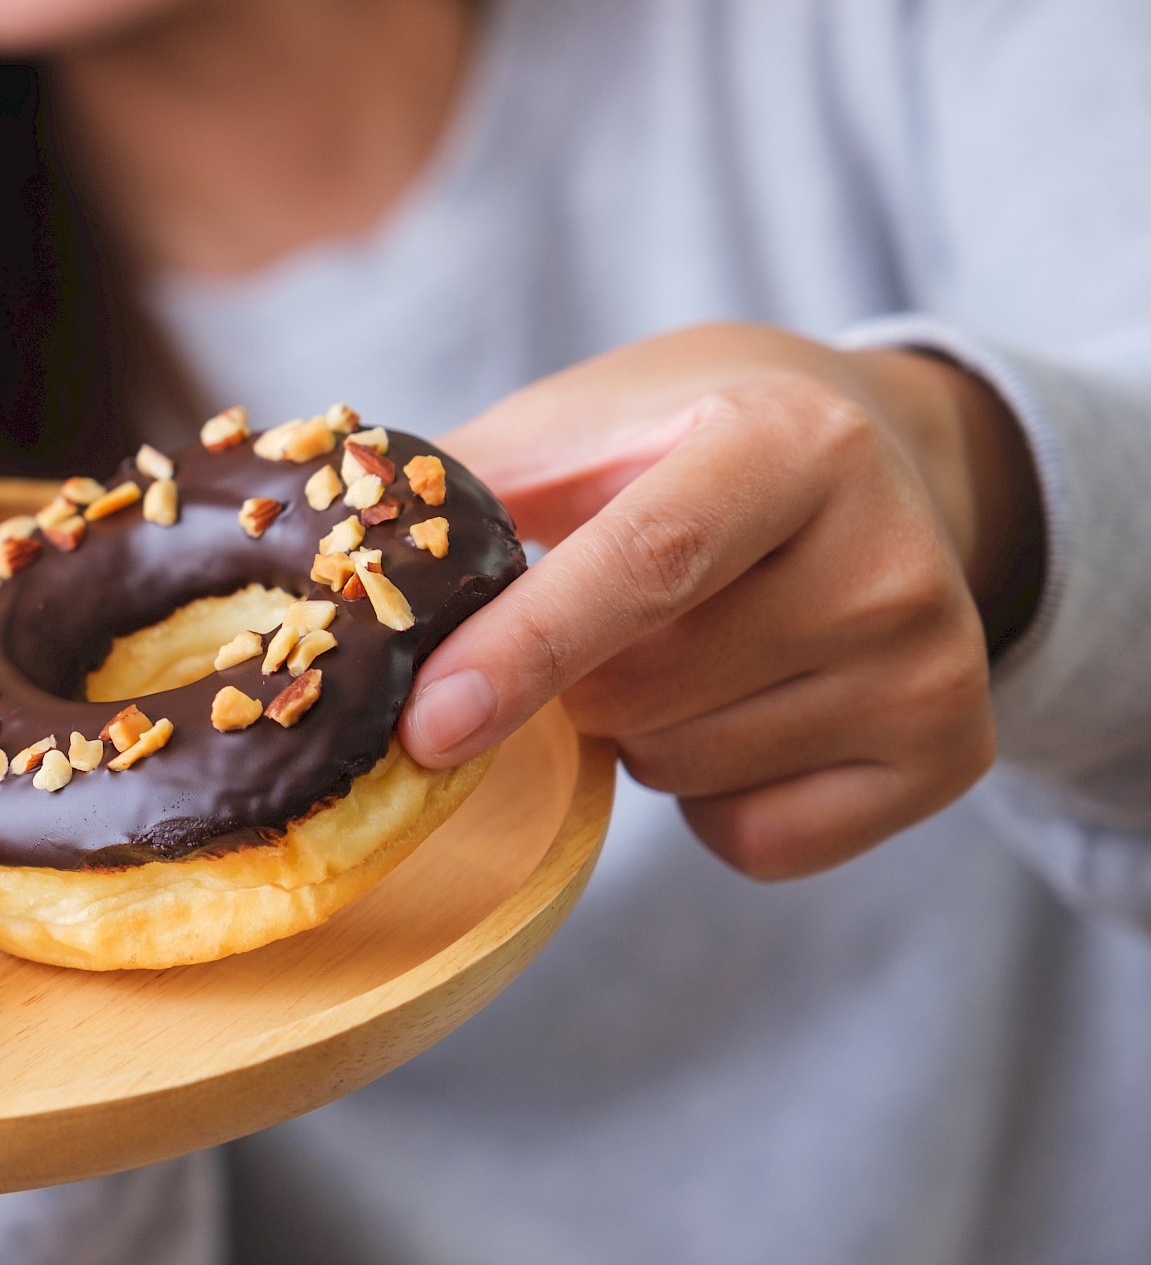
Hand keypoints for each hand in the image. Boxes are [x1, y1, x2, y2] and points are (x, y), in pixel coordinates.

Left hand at [398, 323, 1041, 878]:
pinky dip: (710, 802)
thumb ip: (454, 492)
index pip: (643, 564)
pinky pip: (753, 839)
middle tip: (604, 613)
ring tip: (689, 642)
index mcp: (784, 442)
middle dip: (570, 681)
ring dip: (636, 733)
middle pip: (642, 692)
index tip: (424, 728)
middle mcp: (884, 552)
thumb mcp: (578, 425)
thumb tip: (310, 567)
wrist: (879, 456)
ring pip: (684, 770)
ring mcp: (931, 661)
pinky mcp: (952, 752)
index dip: (524, 650)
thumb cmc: (683, 440)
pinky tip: (744, 706)